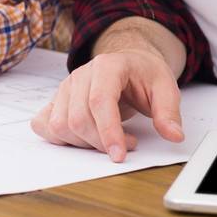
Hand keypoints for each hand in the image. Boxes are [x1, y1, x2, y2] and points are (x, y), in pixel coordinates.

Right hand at [30, 18, 185, 161]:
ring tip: (108, 140)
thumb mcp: (165, 86)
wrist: (127, 61)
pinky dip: (58, 138)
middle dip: (101, 142)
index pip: (99, 101)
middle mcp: (80, 76)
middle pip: (78, 118)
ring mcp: (64, 88)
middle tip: (127, 144)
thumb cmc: (143, 74)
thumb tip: (173, 135)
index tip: (119, 155)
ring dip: (84, 143)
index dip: (108, 132)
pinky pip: (43, 124)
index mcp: (106, 66)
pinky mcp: (56, 101)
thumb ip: (169, 111)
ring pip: (60, 126)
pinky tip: (82, 139)